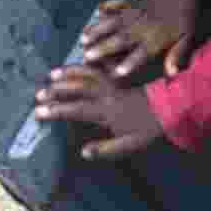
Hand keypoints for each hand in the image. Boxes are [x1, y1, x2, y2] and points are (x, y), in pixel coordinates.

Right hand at [35, 67, 162, 159]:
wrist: (171, 107)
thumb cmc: (148, 128)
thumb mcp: (129, 145)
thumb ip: (106, 149)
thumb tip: (83, 153)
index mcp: (107, 111)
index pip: (77, 109)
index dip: (57, 111)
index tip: (38, 112)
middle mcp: (108, 94)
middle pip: (79, 89)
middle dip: (57, 91)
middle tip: (39, 93)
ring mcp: (115, 83)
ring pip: (89, 74)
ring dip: (70, 72)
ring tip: (53, 73)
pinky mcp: (122, 76)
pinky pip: (104, 65)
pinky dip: (92, 61)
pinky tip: (83, 57)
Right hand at [80, 0, 200, 78]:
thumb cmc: (189, 18)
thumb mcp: (189, 38)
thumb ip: (178, 54)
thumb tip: (172, 73)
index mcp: (156, 39)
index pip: (140, 54)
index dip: (129, 63)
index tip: (116, 73)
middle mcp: (142, 27)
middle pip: (120, 39)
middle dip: (103, 48)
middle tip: (86, 56)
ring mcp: (137, 13)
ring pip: (114, 23)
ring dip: (98, 30)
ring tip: (82, 38)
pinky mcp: (136, 2)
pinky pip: (120, 4)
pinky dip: (109, 6)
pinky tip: (98, 9)